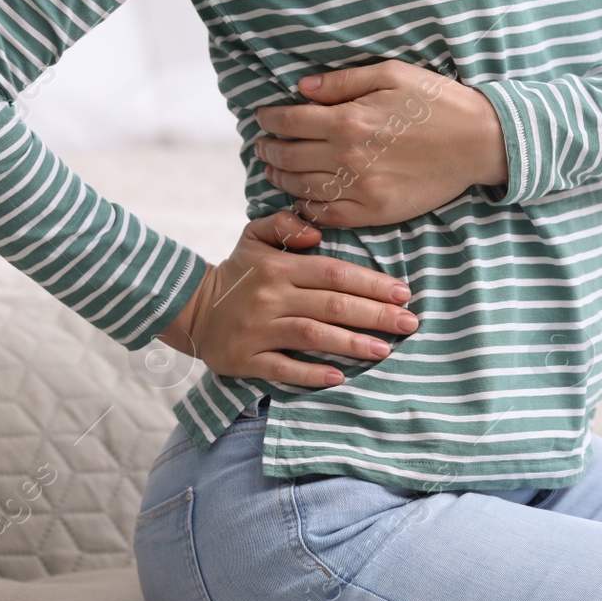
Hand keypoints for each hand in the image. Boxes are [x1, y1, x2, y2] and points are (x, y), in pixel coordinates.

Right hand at [156, 210, 418, 386]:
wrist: (192, 308)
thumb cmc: (238, 272)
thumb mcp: (254, 235)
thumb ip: (285, 224)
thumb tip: (318, 231)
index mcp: (279, 267)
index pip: (334, 273)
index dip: (371, 284)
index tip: (403, 294)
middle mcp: (271, 296)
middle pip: (331, 305)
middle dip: (375, 315)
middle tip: (409, 324)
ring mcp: (258, 329)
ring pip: (312, 335)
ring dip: (351, 343)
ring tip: (384, 350)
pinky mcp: (245, 358)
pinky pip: (282, 367)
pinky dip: (310, 373)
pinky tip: (339, 376)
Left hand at [254, 61, 507, 227]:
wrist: (479, 141)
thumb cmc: (437, 102)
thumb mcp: (391, 74)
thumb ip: (342, 81)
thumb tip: (302, 88)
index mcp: (349, 119)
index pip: (289, 121)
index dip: (269, 120)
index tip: (262, 118)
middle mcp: (349, 156)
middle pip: (289, 156)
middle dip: (268, 149)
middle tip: (261, 146)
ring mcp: (361, 188)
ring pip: (302, 188)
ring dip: (280, 179)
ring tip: (273, 171)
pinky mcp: (376, 211)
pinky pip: (329, 215)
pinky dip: (307, 209)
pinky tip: (300, 199)